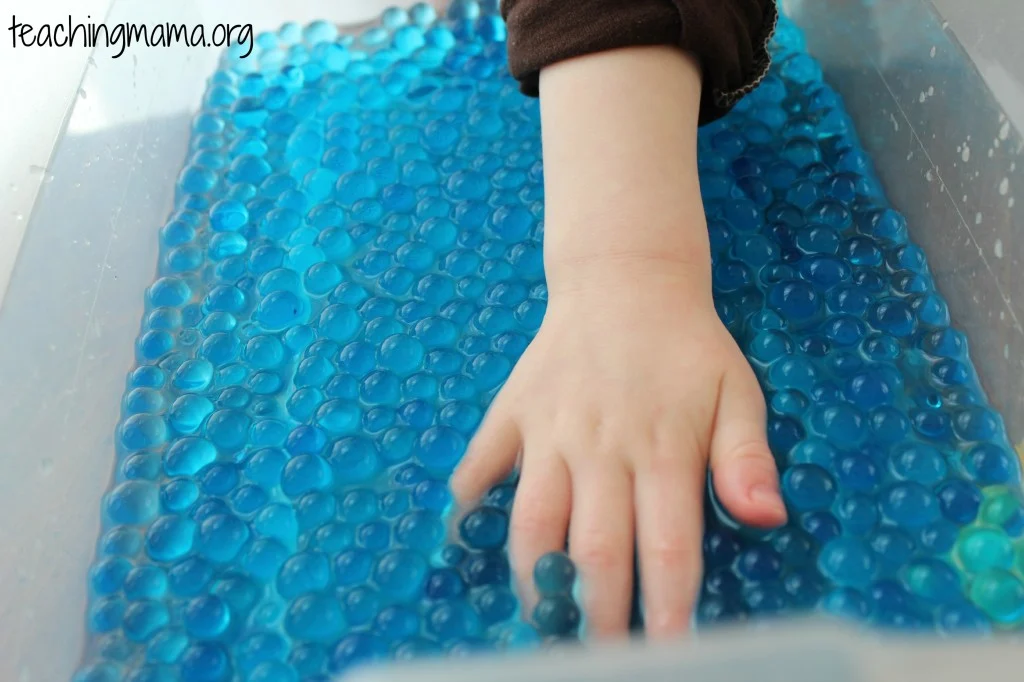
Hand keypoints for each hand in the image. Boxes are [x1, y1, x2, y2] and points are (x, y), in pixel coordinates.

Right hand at [451, 265, 786, 638]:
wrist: (625, 279)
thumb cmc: (688, 346)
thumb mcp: (737, 391)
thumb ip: (746, 458)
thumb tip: (767, 519)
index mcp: (664, 447)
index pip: (667, 548)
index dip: (667, 611)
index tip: (669, 656)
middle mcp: (601, 446)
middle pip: (595, 548)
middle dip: (598, 615)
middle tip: (602, 658)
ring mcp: (549, 430)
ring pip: (532, 519)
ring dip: (535, 578)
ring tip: (543, 618)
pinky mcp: (511, 412)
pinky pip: (479, 464)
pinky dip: (468, 505)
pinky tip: (468, 538)